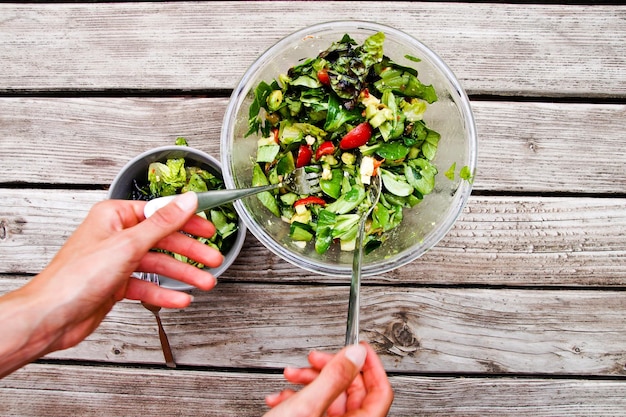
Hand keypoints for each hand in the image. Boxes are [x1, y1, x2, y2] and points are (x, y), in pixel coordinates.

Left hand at [0, 192, 222, 376]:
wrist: (51, 316)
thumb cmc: (76, 277)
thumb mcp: (128, 244)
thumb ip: (162, 223)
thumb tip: (186, 201)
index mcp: (114, 217)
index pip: (160, 213)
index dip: (187, 221)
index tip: (207, 229)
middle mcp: (116, 236)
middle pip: (162, 240)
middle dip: (189, 252)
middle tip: (212, 259)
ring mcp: (116, 261)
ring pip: (157, 265)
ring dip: (182, 275)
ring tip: (204, 283)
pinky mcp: (116, 285)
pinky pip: (147, 286)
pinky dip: (164, 293)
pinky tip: (180, 299)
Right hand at [264, 342, 393, 416]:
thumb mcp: (307, 407)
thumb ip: (334, 378)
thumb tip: (357, 354)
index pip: (381, 393)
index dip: (371, 366)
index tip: (359, 348)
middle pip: (352, 392)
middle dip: (329, 370)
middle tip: (313, 359)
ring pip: (329, 398)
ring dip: (308, 382)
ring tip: (290, 377)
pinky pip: (314, 409)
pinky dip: (298, 398)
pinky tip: (281, 396)